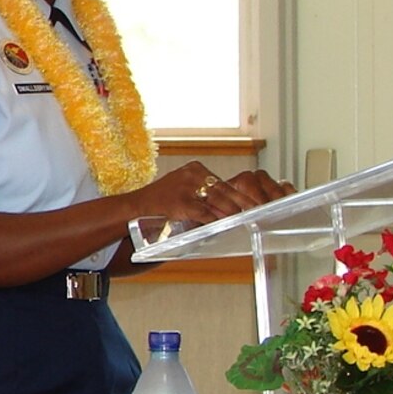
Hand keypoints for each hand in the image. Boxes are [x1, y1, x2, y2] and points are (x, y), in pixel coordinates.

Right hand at [136, 163, 289, 226]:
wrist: (136, 206)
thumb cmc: (162, 201)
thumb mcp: (185, 191)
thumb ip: (206, 196)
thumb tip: (232, 207)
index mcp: (195, 168)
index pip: (224, 182)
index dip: (241, 194)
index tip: (255, 202)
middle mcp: (192, 174)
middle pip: (224, 190)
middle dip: (242, 203)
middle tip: (256, 212)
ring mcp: (186, 187)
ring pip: (218, 200)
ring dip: (232, 212)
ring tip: (243, 219)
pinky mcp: (182, 202)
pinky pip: (205, 212)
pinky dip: (216, 220)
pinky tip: (224, 225)